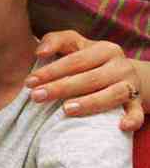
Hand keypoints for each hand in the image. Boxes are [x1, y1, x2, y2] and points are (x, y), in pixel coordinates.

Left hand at [27, 31, 143, 130]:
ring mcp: (130, 85)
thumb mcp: (75, 45)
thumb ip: (56, 41)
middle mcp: (120, 66)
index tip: (30, 82)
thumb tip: (39, 51)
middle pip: (90, 78)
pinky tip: (120, 126)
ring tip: (66, 110)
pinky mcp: (137, 103)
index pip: (75, 61)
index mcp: (104, 50)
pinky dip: (132, 119)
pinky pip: (137, 112)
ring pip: (113, 94)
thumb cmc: (89, 60)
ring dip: (90, 103)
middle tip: (36, 97)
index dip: (51, 71)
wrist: (123, 74)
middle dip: (61, 88)